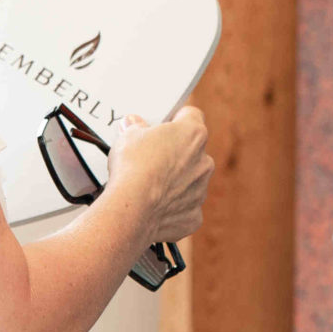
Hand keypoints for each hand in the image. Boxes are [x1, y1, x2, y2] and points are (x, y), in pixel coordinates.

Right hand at [105, 105, 212, 245]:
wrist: (132, 208)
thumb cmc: (132, 167)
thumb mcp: (128, 135)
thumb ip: (135, 127)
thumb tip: (133, 123)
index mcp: (193, 134)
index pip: (191, 116)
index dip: (176, 118)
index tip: (164, 124)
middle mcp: (204, 161)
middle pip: (192, 151)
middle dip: (175, 153)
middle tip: (151, 156)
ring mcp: (201, 190)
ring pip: (190, 181)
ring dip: (175, 181)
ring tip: (149, 185)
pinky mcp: (194, 215)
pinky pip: (185, 208)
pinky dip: (172, 208)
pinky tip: (153, 207)